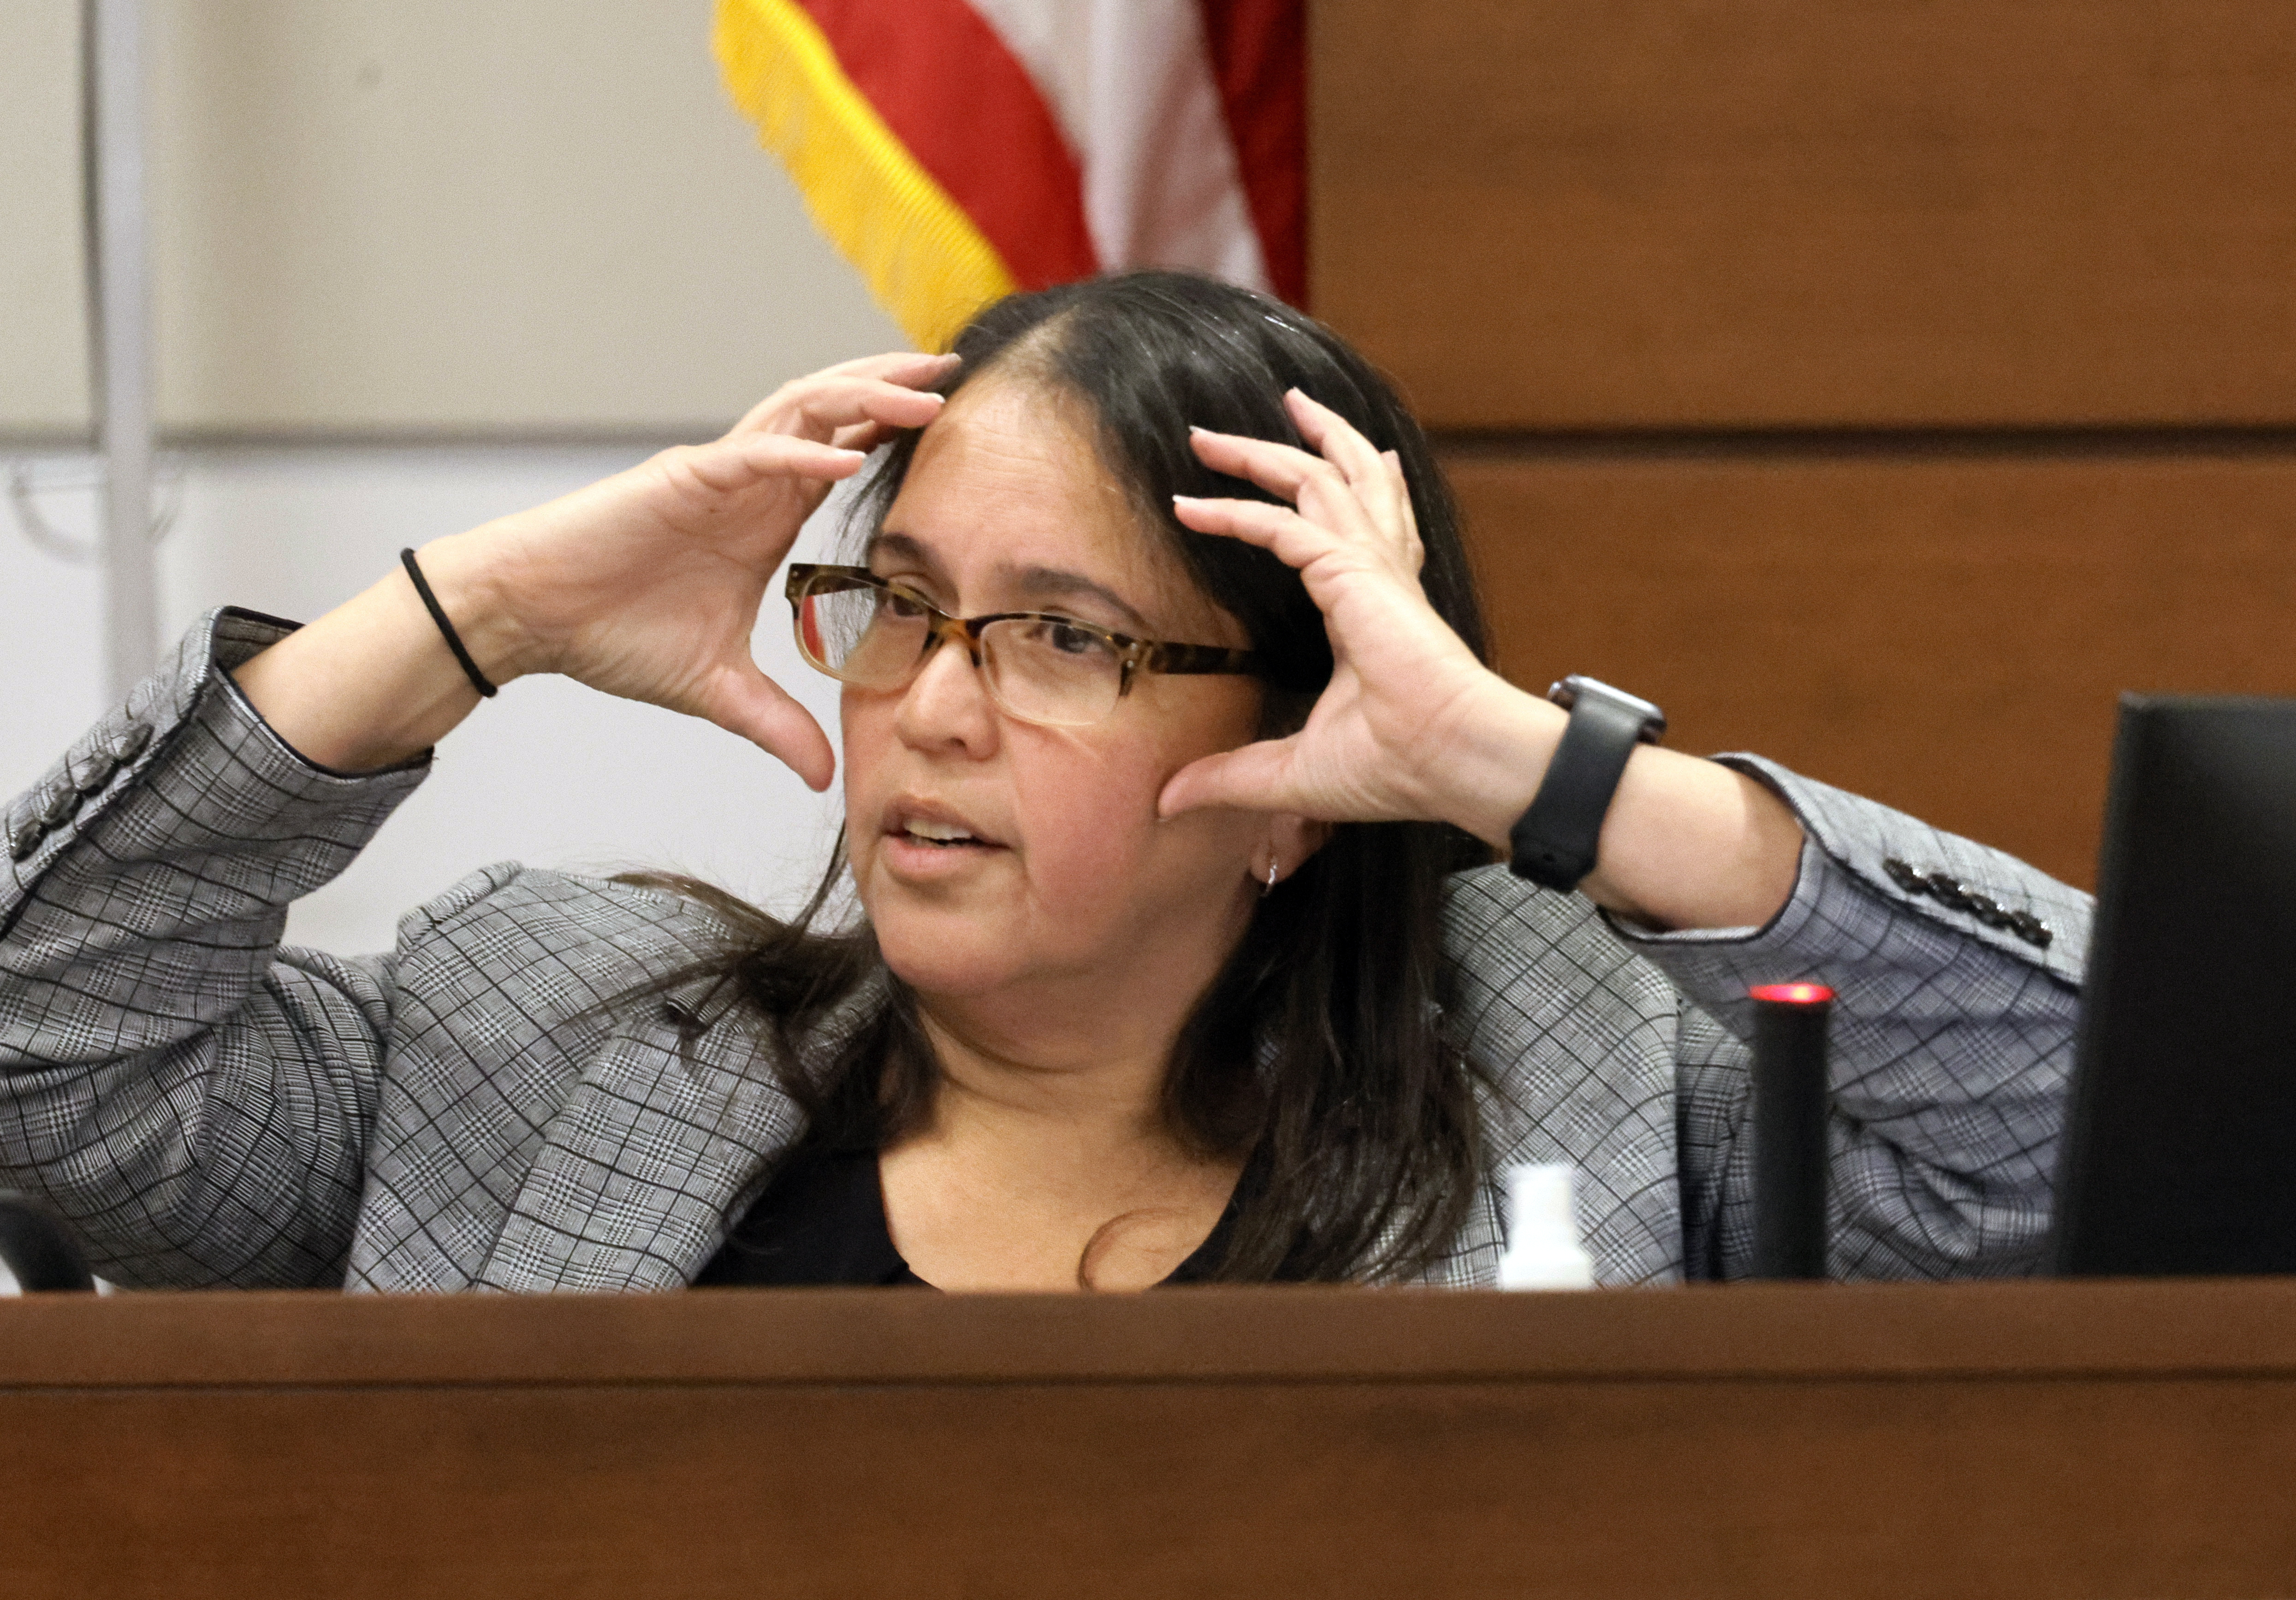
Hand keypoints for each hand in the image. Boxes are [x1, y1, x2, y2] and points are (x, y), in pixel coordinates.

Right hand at [424, 351, 954, 787]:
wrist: (534, 618)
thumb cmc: (613, 635)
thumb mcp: (718, 692)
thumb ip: (777, 726)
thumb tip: (823, 779)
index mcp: (766, 515)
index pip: (845, 455)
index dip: (895, 433)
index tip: (953, 425)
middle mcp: (749, 481)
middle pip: (835, 413)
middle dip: (894, 387)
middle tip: (954, 369)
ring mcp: (717, 473)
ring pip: (802, 411)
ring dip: (864, 398)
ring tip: (922, 392)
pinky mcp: (680, 478)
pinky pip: (753, 455)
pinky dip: (802, 453)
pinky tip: (848, 457)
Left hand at [1159, 389, 1526, 829]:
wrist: (1455, 761)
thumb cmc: (1399, 767)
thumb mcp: (1293, 772)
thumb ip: (1230, 777)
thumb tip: (1169, 801)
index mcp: (1370, 607)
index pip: (1331, 534)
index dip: (1282, 509)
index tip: (1227, 500)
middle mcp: (1375, 574)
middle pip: (1327, 485)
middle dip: (1273, 452)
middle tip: (1215, 435)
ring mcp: (1371, 567)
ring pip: (1315, 480)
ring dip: (1262, 452)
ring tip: (1212, 434)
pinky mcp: (1355, 575)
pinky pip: (1284, 526)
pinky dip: (1238, 511)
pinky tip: (1191, 508)